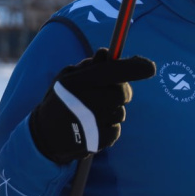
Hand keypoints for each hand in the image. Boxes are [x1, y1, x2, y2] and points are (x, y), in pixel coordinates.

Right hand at [29, 48, 155, 163]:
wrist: (43, 136)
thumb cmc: (62, 99)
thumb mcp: (69, 78)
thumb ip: (90, 66)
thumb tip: (108, 53)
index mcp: (77, 82)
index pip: (114, 71)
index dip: (136, 68)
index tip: (150, 67)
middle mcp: (84, 102)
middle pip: (123, 93)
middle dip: (121, 91)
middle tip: (110, 92)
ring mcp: (91, 124)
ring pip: (121, 112)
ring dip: (113, 110)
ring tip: (93, 113)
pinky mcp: (96, 142)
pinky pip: (117, 129)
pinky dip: (110, 127)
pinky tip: (94, 126)